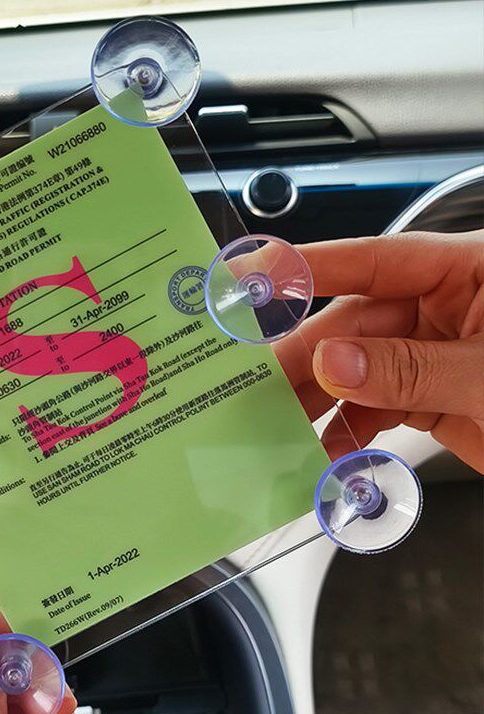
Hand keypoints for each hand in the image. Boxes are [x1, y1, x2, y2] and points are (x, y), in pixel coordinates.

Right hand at [277, 230, 483, 470]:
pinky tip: (329, 452)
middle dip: (305, 360)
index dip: (309, 266)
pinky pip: (377, 409)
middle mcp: (443, 307)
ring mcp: (434, 354)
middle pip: (353, 324)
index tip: (251, 274)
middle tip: (258, 386)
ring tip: (281, 427)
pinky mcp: (433, 397)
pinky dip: (351, 432)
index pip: (373, 261)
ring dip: (319, 402)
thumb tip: (331, 364)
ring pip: (357, 370)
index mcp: (466, 272)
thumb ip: (412, 369)